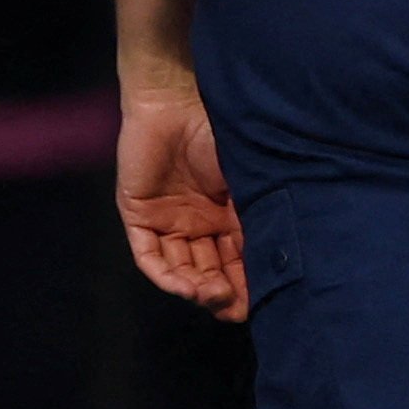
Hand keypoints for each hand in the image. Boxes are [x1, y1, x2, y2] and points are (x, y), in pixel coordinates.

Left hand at [116, 81, 248, 319]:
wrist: (179, 101)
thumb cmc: (223, 137)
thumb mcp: (248, 188)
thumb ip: (254, 226)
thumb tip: (271, 272)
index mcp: (229, 217)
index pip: (239, 263)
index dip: (247, 287)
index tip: (260, 305)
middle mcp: (198, 224)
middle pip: (210, 272)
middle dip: (221, 293)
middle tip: (232, 307)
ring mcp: (167, 221)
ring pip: (181, 269)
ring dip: (195, 288)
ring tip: (209, 294)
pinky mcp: (138, 215)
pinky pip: (149, 256)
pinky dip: (165, 275)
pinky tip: (183, 285)